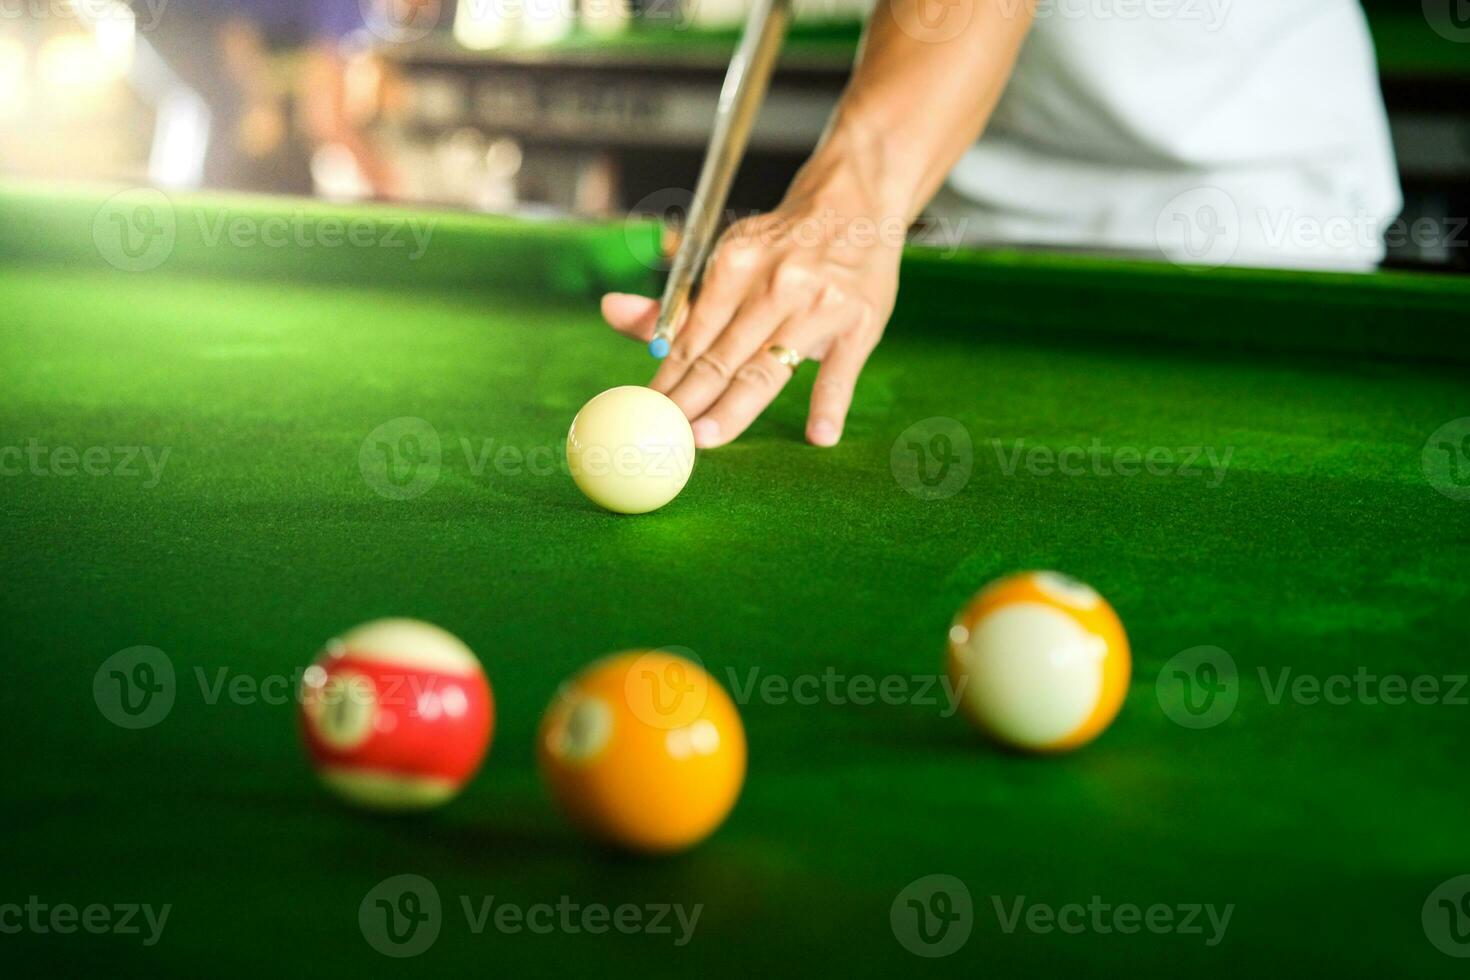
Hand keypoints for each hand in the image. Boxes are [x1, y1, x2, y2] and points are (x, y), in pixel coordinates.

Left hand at [602, 181, 902, 447]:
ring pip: (767, 369)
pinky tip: (819, 436)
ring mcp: (818, 306)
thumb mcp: (729, 259)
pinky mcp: (858, 324)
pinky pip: (839, 372)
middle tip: (665, 438)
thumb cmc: (784, 245)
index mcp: (735, 265)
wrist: (856, 204)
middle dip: (689, 401)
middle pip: (721, 357)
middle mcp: (774, 284)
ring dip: (734, 409)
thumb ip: (677, 301)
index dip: (666, 379)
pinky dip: (829, 405)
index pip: (691, 336)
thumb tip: (610, 311)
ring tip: (707, 440)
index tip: (645, 414)